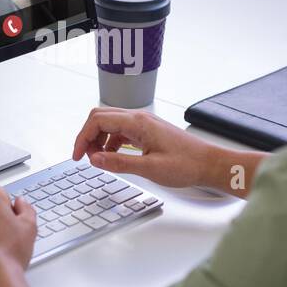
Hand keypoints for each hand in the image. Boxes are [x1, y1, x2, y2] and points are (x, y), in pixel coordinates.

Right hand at [71, 108, 266, 196]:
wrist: (209, 164)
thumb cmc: (186, 165)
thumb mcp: (150, 169)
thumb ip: (119, 163)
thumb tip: (94, 160)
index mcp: (138, 123)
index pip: (98, 120)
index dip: (82, 137)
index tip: (77, 156)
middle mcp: (139, 118)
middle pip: (101, 117)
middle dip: (88, 136)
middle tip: (85, 158)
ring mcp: (144, 123)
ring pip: (110, 123)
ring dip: (99, 140)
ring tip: (99, 160)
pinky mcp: (148, 131)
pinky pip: (121, 131)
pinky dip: (111, 142)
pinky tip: (114, 158)